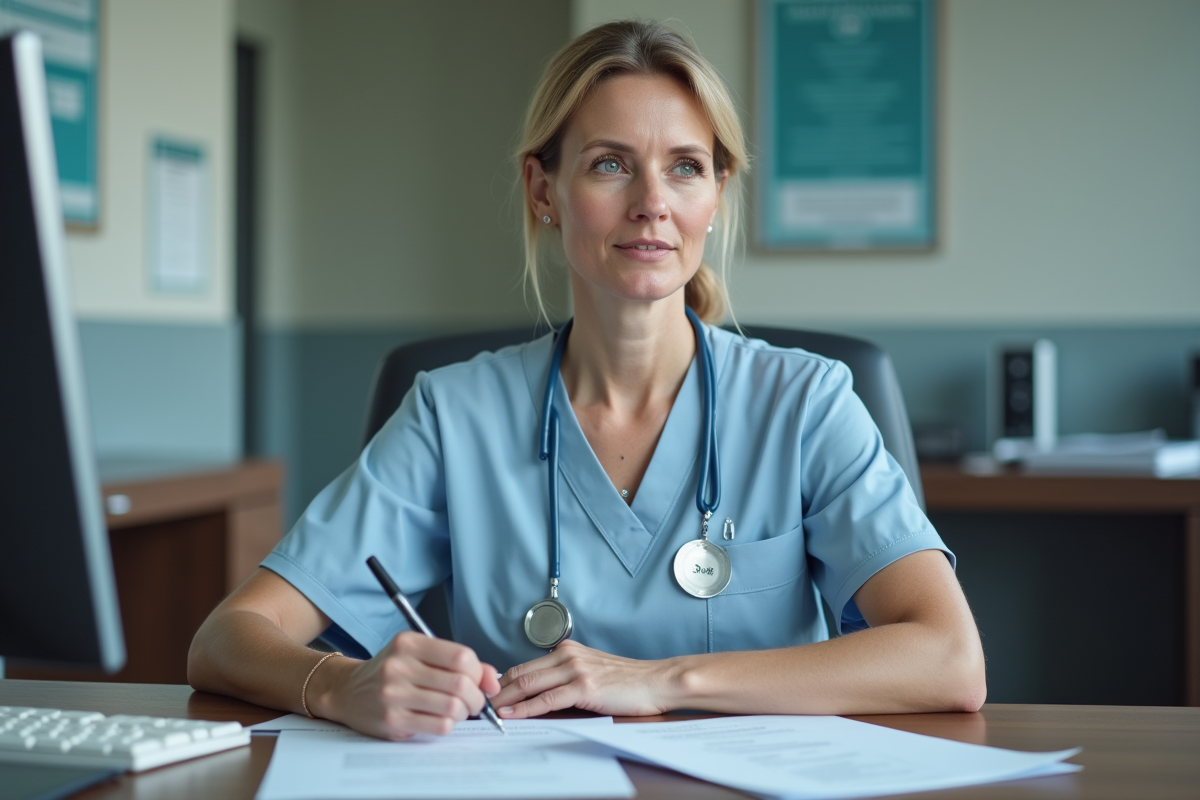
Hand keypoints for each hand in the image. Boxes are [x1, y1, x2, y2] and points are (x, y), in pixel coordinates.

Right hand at [314, 631, 500, 739]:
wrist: (347, 691)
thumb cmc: (391, 672)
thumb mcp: (419, 654)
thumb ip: (456, 662)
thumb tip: (492, 680)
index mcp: (409, 643)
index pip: (461, 656)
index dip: (479, 672)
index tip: (482, 681)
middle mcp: (399, 666)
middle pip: (460, 683)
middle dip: (476, 697)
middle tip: (474, 701)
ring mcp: (394, 694)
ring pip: (452, 707)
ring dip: (464, 713)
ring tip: (458, 710)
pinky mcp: (392, 720)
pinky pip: (439, 726)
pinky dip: (449, 725)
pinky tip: (441, 719)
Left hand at [490, 639, 675, 718]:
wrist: (656, 681)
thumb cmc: (628, 681)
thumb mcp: (591, 671)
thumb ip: (565, 676)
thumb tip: (537, 694)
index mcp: (567, 650)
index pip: (525, 665)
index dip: (502, 681)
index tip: (488, 693)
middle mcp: (568, 655)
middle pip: (520, 672)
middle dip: (496, 691)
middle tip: (478, 703)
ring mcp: (575, 670)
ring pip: (528, 684)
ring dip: (505, 700)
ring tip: (488, 711)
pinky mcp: (584, 687)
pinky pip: (546, 699)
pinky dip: (525, 708)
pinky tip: (512, 715)